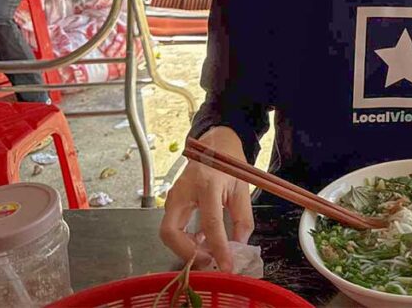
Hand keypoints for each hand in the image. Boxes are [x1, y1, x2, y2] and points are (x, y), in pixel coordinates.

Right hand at [160, 127, 254, 271]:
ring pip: (168, 232)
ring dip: (185, 248)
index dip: (218, 249)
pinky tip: (201, 240)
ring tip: (208, 252)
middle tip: (208, 261)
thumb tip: (238, 248)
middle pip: (171, 231)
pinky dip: (184, 239)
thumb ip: (242, 220)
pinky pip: (172, 226)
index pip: (210, 223)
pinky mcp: (171, 200)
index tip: (226, 267)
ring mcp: (173, 194)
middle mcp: (184, 190)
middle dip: (186, 253)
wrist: (215, 144)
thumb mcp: (242, 190)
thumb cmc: (230, 164)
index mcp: (207, 184)